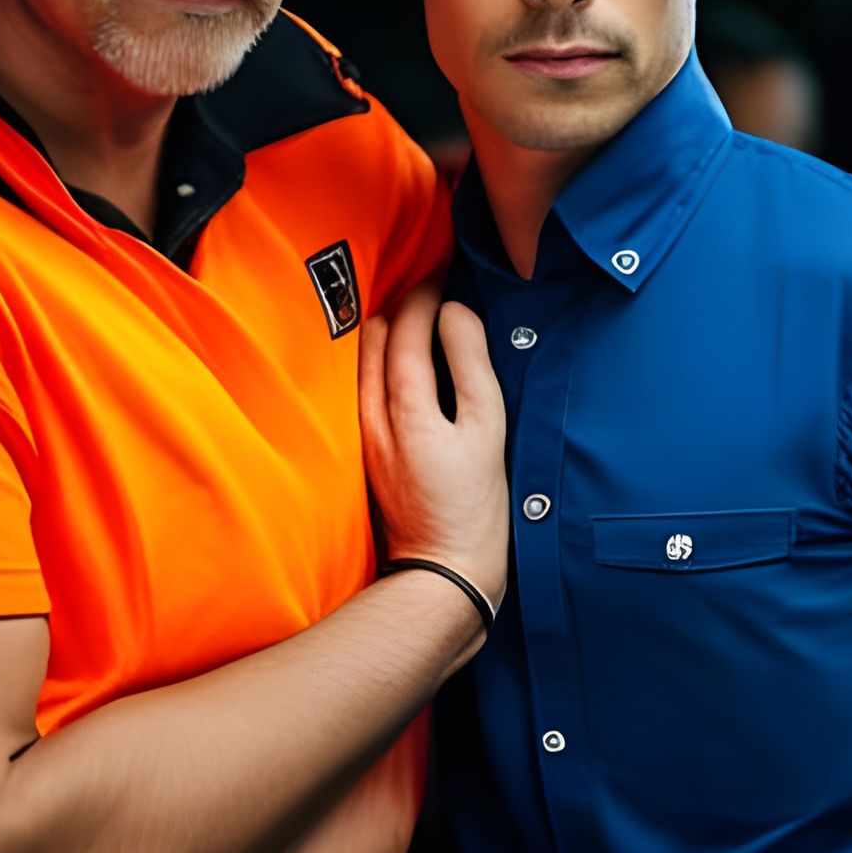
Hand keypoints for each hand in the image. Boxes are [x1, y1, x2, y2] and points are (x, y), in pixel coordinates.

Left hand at [360, 284, 509, 613]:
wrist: (443, 575)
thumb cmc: (475, 506)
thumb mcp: (487, 428)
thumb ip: (470, 364)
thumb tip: (455, 313)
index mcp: (406, 403)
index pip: (407, 327)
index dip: (426, 294)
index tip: (445, 277)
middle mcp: (374, 415)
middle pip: (374, 338)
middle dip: (402, 308)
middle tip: (433, 293)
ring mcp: (366, 438)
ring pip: (364, 364)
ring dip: (388, 335)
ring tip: (418, 322)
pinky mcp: (369, 457)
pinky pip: (367, 391)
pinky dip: (383, 365)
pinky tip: (405, 369)